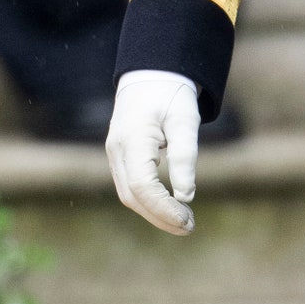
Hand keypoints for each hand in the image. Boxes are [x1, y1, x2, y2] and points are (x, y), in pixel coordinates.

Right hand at [106, 70, 200, 233]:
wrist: (150, 76)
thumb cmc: (171, 95)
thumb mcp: (185, 121)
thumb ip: (185, 157)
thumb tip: (186, 195)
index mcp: (132, 140)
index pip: (142, 186)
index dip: (163, 208)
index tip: (187, 220)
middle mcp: (117, 150)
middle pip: (132, 196)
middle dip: (160, 216)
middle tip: (190, 227)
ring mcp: (114, 154)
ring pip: (128, 195)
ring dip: (154, 212)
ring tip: (183, 222)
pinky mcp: (120, 157)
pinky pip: (130, 186)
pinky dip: (148, 202)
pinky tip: (170, 208)